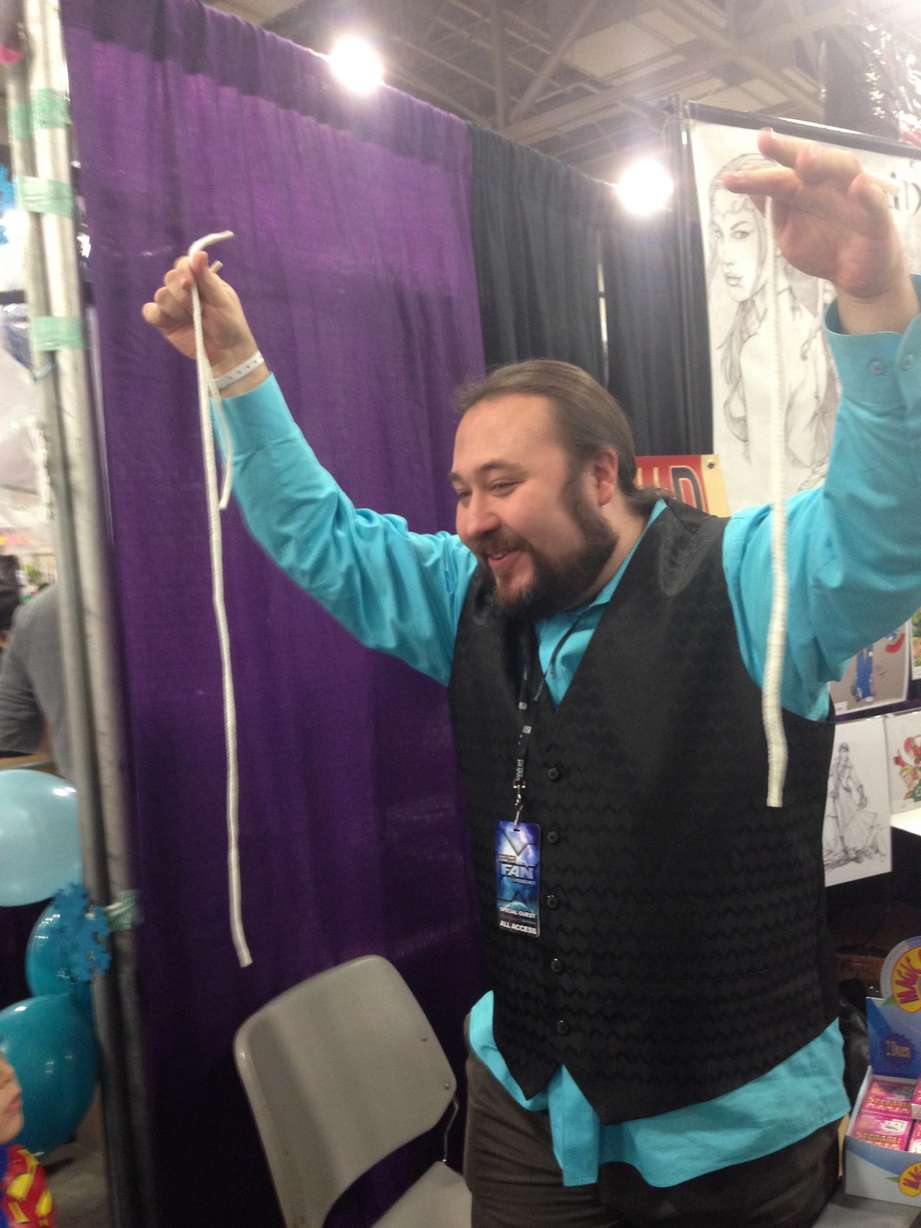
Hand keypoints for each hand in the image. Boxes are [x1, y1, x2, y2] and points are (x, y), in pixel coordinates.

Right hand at [141, 252, 259, 376]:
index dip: (183, 271)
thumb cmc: (230, 324)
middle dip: (181, 293)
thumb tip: (199, 253)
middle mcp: (184, 290)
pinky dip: (156, 314)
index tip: (189, 283)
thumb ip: (207, 279)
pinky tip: (169, 321)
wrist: (227, 353)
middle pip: (169, 278)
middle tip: (195, 308)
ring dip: (175, 307)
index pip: (183, 265)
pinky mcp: (164, 322)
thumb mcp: (222, 300)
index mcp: (200, 280)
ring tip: (191, 319)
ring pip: (161, 295)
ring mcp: (173, 306)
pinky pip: (150, 312)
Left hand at [723, 129, 917, 331]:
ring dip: (824, 162)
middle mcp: (830, 184)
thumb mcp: (788, 232)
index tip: (738, 163)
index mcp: (807, 187)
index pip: (783, 172)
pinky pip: (876, 204)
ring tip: (803, 159)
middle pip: (811, 162)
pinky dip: (868, 195)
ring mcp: (855, 197)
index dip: (763, 165)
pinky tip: (857, 186)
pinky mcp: (878, 220)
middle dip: (788, 150)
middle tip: (766, 142)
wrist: (854, 276)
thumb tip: (748, 186)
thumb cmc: (822, 246)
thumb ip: (773, 210)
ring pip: (843, 170)